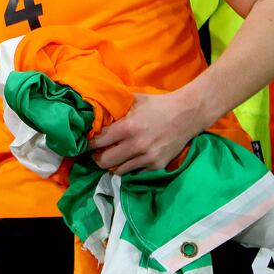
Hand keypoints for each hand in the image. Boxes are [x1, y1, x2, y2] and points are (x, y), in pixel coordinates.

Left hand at [89, 91, 203, 174]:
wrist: (187, 114)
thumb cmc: (158, 105)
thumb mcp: (134, 100)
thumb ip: (116, 107)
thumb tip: (96, 110)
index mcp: (128, 127)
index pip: (99, 142)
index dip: (89, 143)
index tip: (86, 143)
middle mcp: (136, 145)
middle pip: (105, 161)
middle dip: (97, 158)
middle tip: (95, 154)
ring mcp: (147, 158)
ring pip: (119, 170)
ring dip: (112, 165)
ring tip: (111, 157)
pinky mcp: (157, 166)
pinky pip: (135, 173)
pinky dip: (129, 168)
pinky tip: (128, 160)